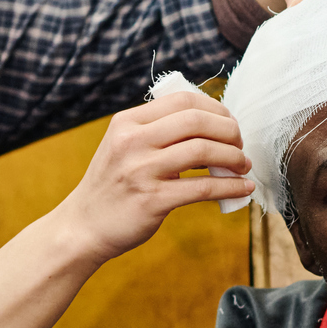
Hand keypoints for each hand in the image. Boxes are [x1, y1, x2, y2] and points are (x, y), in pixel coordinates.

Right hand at [49, 90, 253, 265]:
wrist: (83, 227)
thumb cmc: (112, 186)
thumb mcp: (123, 146)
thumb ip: (155, 131)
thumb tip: (208, 122)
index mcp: (127, 122)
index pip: (182, 100)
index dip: (215, 108)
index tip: (229, 123)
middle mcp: (132, 142)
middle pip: (196, 121)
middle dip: (229, 131)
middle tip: (240, 145)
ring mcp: (141, 171)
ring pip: (203, 150)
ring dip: (233, 158)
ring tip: (242, 166)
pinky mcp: (153, 200)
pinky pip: (203, 188)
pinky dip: (230, 187)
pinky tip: (243, 189)